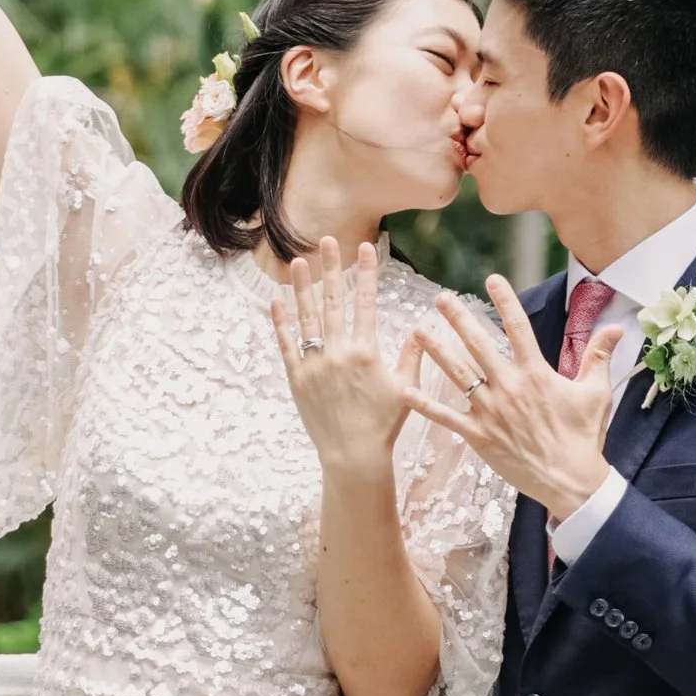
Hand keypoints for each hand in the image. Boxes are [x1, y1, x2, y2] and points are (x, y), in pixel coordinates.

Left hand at [268, 242, 414, 479]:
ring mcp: (315, 364)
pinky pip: (286, 344)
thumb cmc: (384, 425)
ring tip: (296, 261)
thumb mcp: (405, 389)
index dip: (366, 273)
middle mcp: (339, 352)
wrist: (353, 456)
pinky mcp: (297, 378)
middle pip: (334, 301)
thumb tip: (419, 331)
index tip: (365, 247)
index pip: (366, 302)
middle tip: (326, 240)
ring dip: (301, 287)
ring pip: (307, 317)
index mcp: (367, 351)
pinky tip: (276, 301)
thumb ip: (411, 357)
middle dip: (332, 267)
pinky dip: (280, 322)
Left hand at [410, 276, 623, 521]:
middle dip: (458, 318)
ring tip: (418, 331)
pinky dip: (426, 405)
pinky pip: (447, 417)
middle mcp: (510, 388)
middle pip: (479, 345)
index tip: (492, 278)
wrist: (570, 481)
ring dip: (437, 351)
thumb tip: (616, 327)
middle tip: (441, 297)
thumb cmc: (583, 437)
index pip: (518, 328)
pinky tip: (406, 390)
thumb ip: (599, 357)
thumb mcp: (596, 393)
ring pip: (458, 375)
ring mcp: (491, 412)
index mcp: (536, 374)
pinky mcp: (479, 436)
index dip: (505, 301)